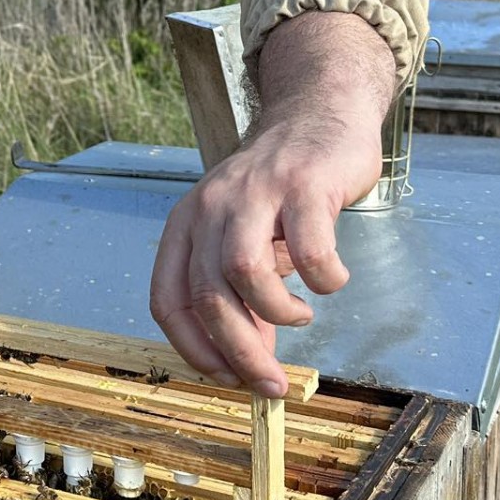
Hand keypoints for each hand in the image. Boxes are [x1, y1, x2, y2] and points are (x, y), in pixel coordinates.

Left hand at [149, 12, 395, 395]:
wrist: (319, 116)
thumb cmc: (282, 191)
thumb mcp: (246, 237)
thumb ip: (242, 296)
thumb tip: (252, 364)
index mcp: (187, 224)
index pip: (168, 299)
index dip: (192, 347)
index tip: (225, 379)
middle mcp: (212, 207)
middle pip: (209, 295)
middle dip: (241, 351)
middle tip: (272, 383)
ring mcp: (256, 192)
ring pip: (244, 272)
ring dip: (278, 313)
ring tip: (302, 315)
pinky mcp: (304, 185)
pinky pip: (309, 250)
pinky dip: (323, 279)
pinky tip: (331, 281)